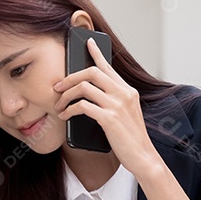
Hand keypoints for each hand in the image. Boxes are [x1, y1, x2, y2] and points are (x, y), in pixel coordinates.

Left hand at [53, 37, 163, 179]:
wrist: (143, 157)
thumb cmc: (131, 139)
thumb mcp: (126, 114)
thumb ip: (114, 101)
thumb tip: (91, 95)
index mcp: (128, 91)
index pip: (109, 67)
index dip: (96, 53)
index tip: (87, 42)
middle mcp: (124, 93)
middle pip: (91, 72)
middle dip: (70, 77)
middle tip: (57, 87)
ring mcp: (117, 105)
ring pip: (83, 87)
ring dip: (65, 96)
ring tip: (58, 105)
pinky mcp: (109, 118)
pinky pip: (82, 106)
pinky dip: (69, 110)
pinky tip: (65, 116)